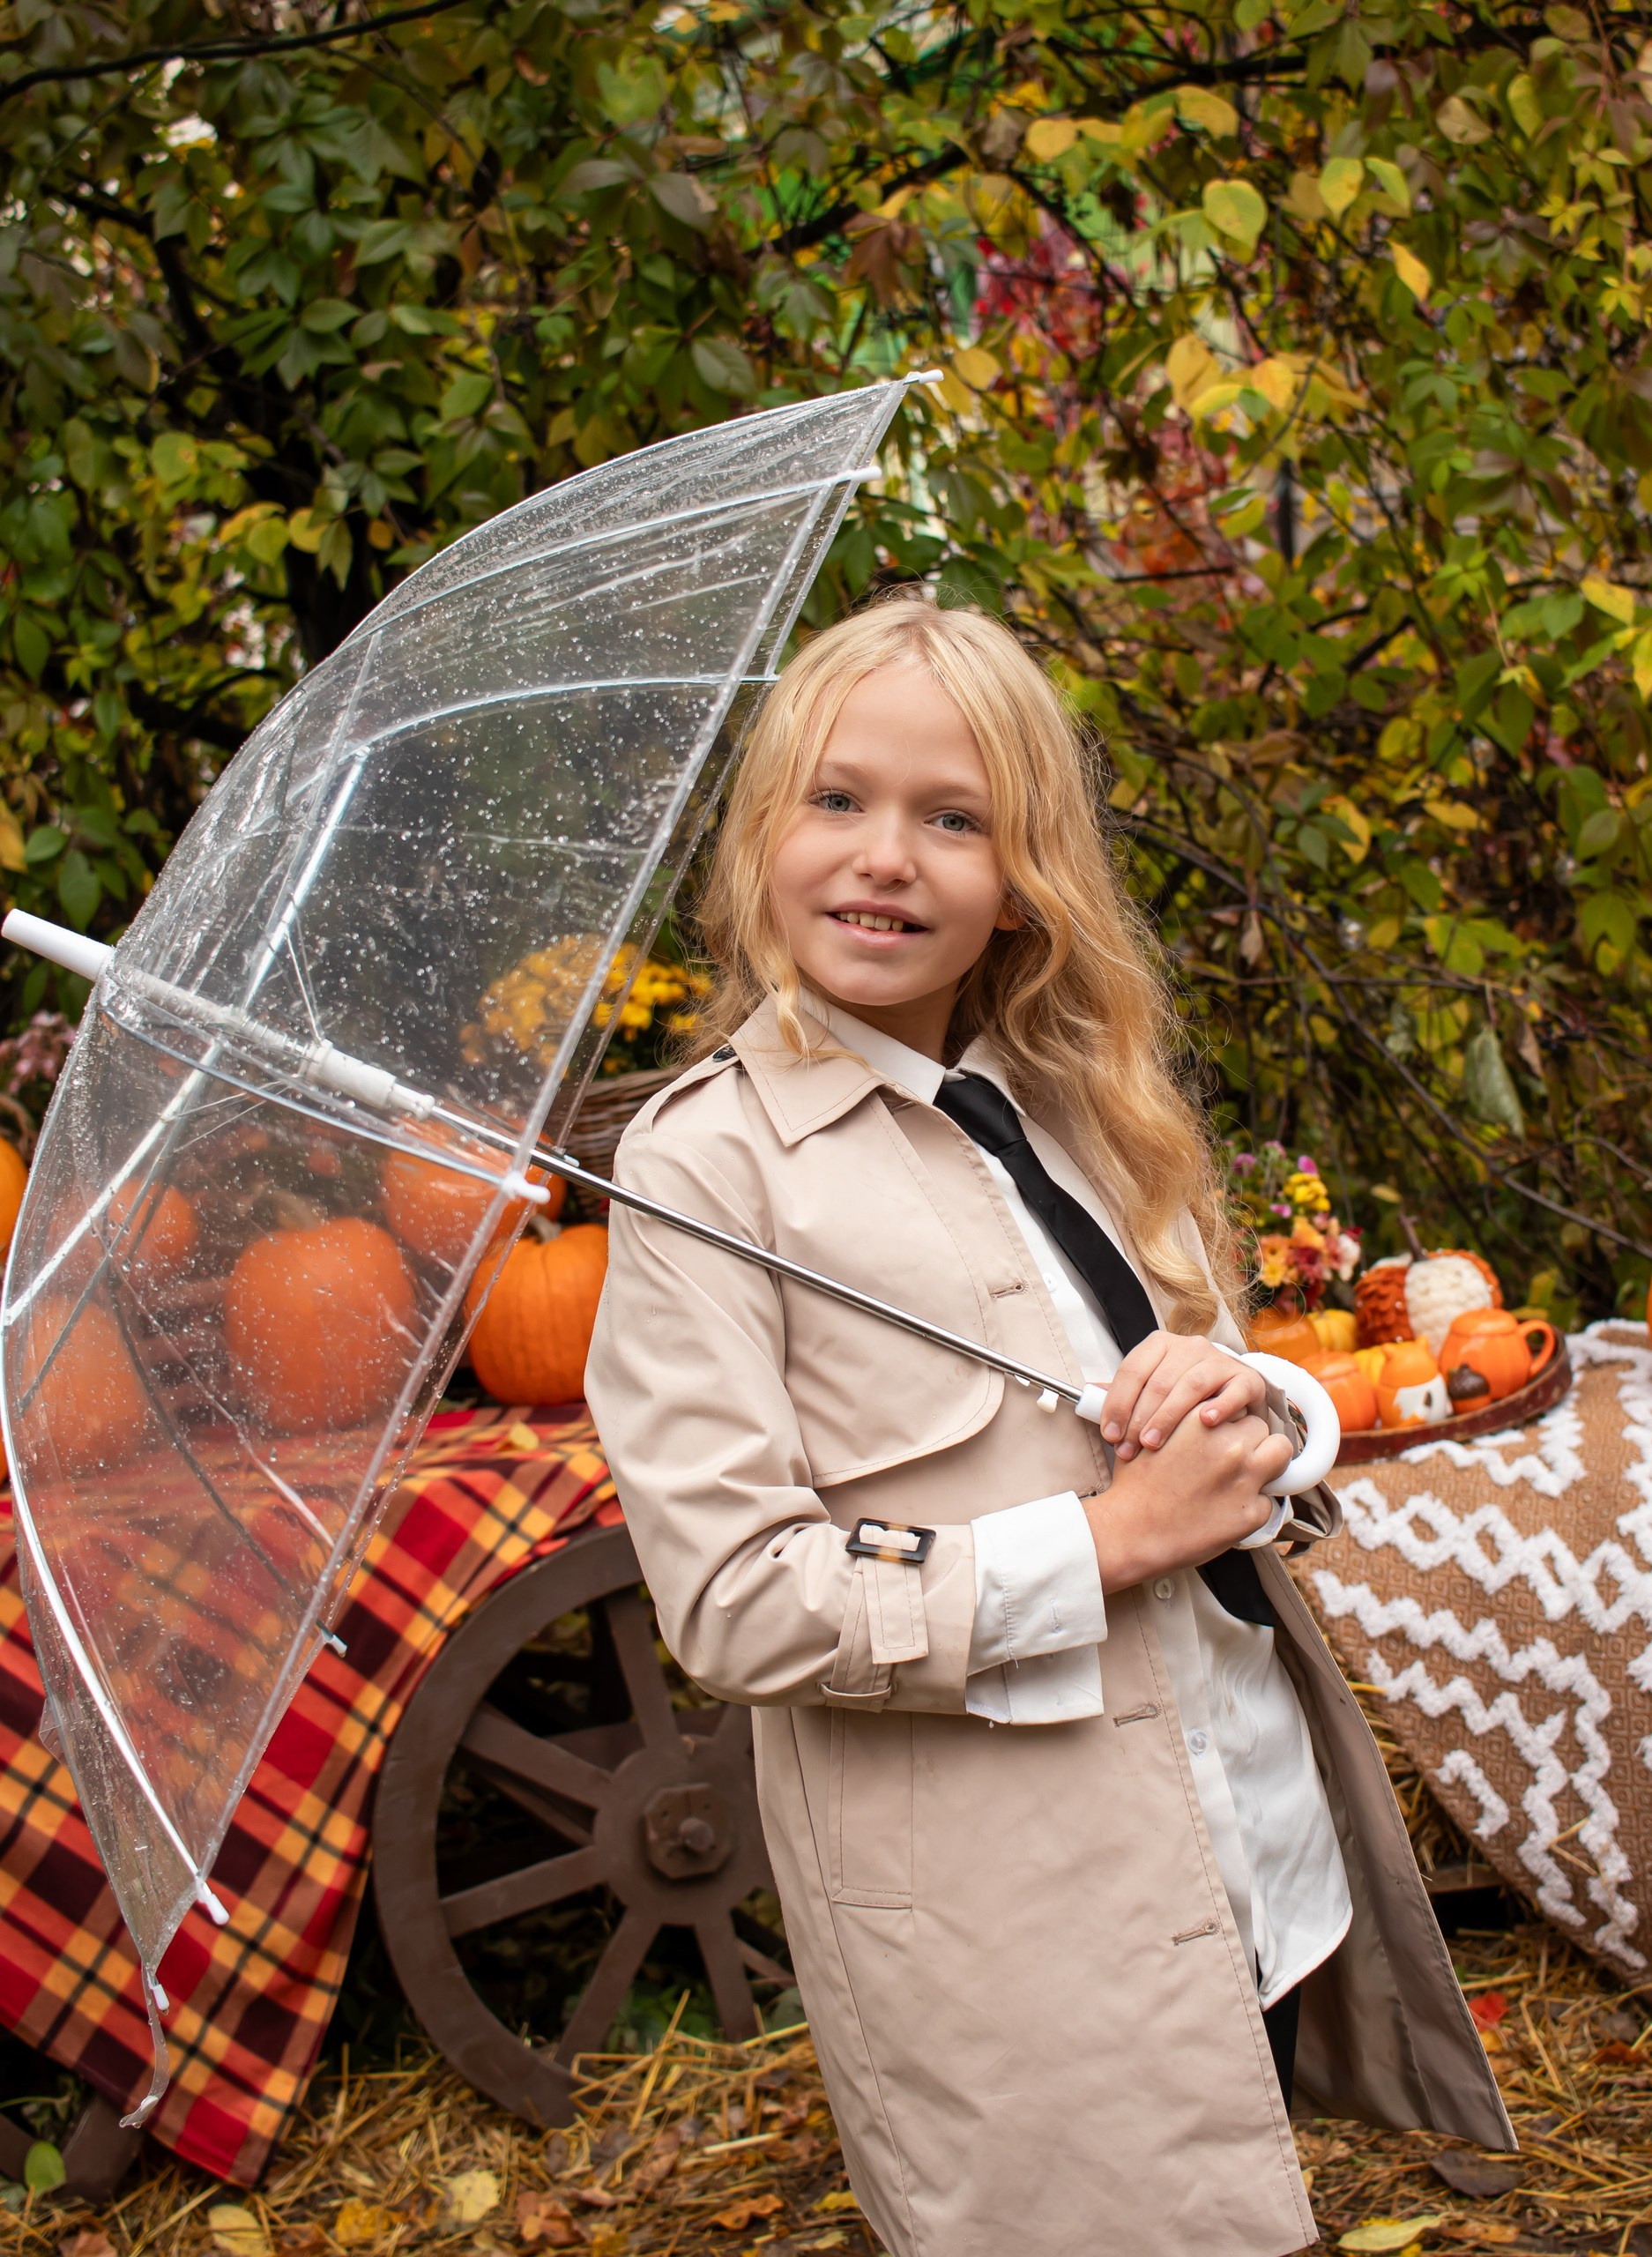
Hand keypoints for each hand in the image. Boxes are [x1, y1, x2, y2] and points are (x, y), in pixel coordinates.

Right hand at [1081, 1409, 1293, 1594]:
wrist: (1131, 1531)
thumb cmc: (1135, 1486)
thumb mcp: (1151, 1434)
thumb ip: (1181, 1420)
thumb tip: (1201, 1415)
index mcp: (1202, 1420)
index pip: (1235, 1404)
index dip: (1228, 1420)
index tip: (1221, 1432)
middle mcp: (1229, 1445)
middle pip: (1259, 1427)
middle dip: (1247, 1440)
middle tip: (1229, 1458)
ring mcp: (1244, 1479)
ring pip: (1280, 1453)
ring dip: (1266, 1462)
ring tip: (1244, 1476)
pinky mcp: (1251, 1512)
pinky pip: (1268, 1500)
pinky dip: (1252, 1505)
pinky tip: (1226, 1510)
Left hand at [1097, 1329, 1267, 1461]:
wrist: (1233, 1398)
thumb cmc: (1185, 1398)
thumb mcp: (1152, 1390)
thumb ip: (1125, 1393)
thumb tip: (1089, 1397)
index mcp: (1161, 1345)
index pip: (1132, 1370)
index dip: (1117, 1404)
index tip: (1110, 1434)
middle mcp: (1190, 1347)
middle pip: (1158, 1381)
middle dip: (1138, 1419)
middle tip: (1129, 1449)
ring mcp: (1220, 1361)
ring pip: (1190, 1385)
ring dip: (1168, 1417)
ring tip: (1154, 1443)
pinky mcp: (1247, 1379)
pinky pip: (1234, 1391)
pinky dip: (1220, 1406)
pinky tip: (1206, 1423)